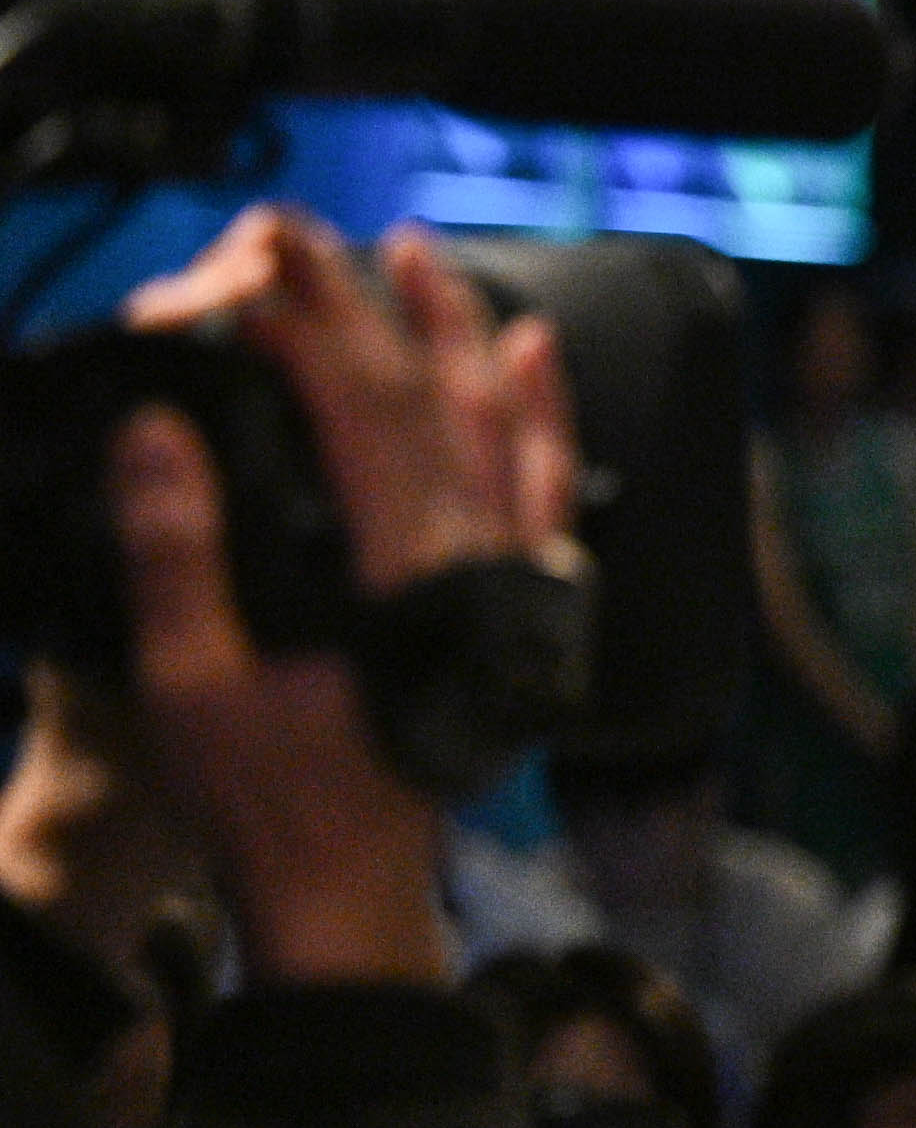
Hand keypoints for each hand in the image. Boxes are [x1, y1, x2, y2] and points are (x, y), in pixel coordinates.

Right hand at [101, 212, 573, 983]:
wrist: (353, 892)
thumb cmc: (268, 798)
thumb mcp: (192, 684)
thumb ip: (177, 553)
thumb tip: (157, 428)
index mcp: (400, 581)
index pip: (359, 415)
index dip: (312, 324)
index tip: (264, 256)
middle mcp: (477, 570)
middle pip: (430, 405)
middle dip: (370, 310)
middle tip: (316, 235)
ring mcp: (513, 588)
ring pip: (504, 432)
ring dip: (461, 340)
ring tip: (423, 261)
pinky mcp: (524, 609)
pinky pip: (545, 490)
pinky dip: (540, 417)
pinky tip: (532, 360)